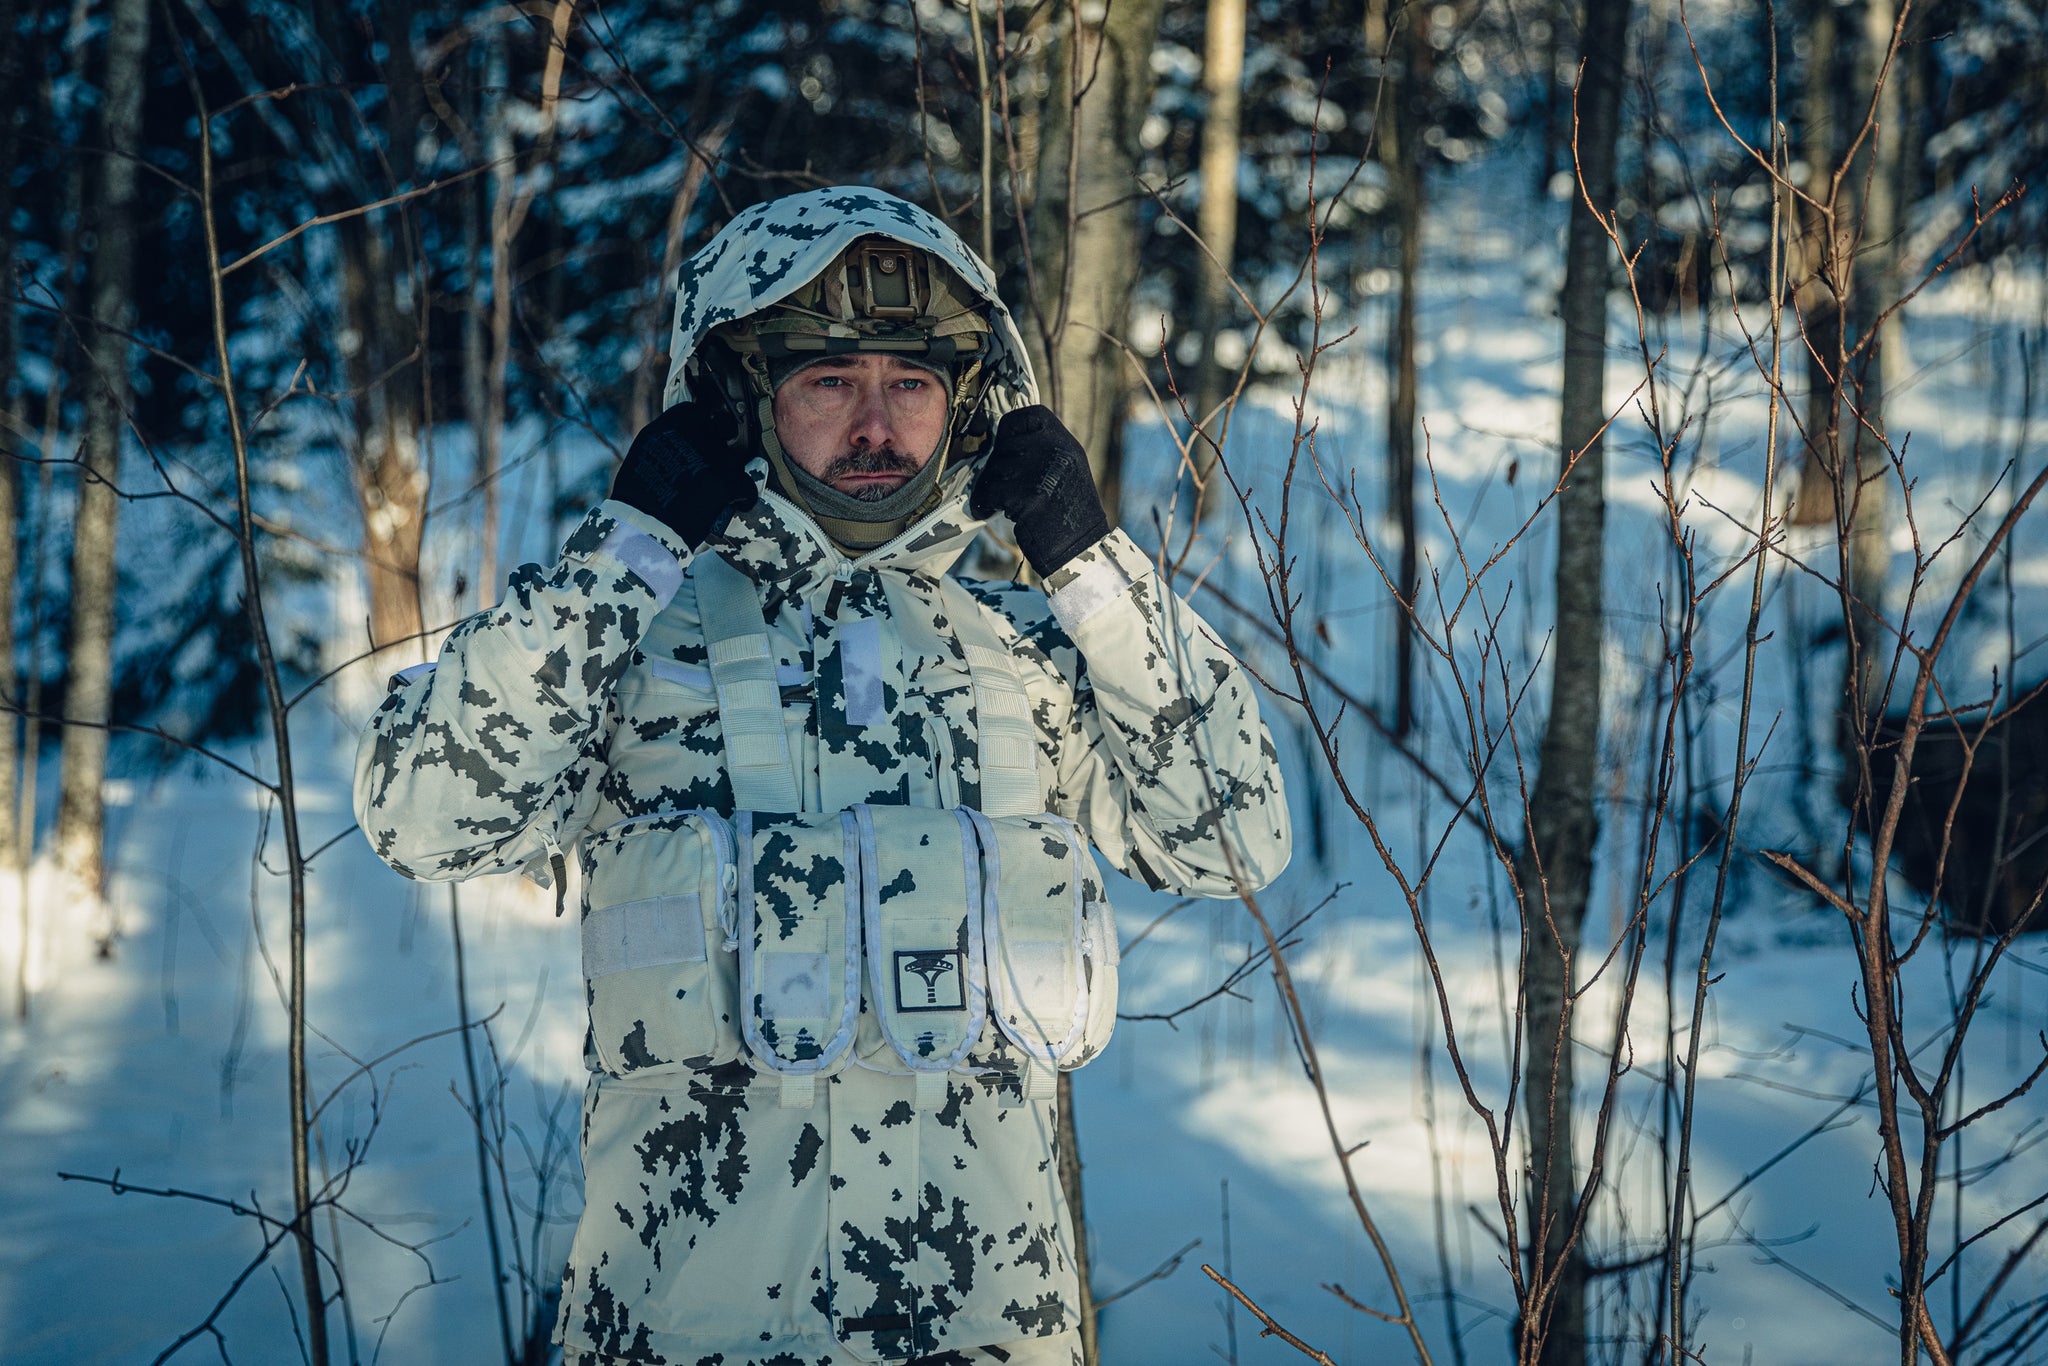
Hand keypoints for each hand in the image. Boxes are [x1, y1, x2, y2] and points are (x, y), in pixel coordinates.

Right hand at [609, 402, 751, 548]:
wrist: (643, 526)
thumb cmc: (638, 493)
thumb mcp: (646, 450)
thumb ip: (668, 434)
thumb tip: (685, 429)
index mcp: (672, 424)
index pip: (696, 412)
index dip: (699, 427)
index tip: (697, 440)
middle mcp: (696, 435)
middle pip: (717, 437)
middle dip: (713, 455)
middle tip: (702, 475)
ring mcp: (714, 458)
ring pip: (733, 461)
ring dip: (726, 476)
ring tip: (709, 494)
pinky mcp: (727, 482)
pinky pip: (746, 486)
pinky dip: (742, 496)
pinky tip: (731, 504)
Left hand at [969, 405, 1109, 576]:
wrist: (1080, 548)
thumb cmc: (1068, 512)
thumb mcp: (1066, 469)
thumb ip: (1040, 450)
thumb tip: (1001, 442)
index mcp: (1066, 443)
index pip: (1027, 416)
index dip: (1010, 429)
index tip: (1005, 446)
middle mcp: (1056, 451)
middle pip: (1004, 446)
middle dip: (998, 467)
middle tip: (1007, 487)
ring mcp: (1042, 472)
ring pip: (994, 469)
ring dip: (992, 487)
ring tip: (1007, 502)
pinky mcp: (1028, 496)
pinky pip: (990, 491)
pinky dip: (984, 503)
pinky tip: (991, 511)